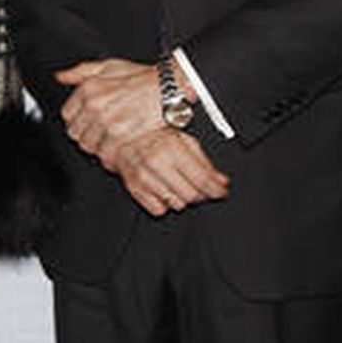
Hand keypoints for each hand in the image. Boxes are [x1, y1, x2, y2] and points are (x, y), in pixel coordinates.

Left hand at [55, 57, 172, 168]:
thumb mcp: (109, 66)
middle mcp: (94, 105)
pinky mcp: (121, 136)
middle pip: (76, 133)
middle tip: (100, 133)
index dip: (77, 121)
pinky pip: (104, 154)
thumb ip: (81, 71)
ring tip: (110, 141)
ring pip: (88, 145)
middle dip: (86, 134)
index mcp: (89, 89)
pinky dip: (110, 155)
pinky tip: (118, 148)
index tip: (87, 122)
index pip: (68, 115)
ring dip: (98, 146)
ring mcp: (106, 121)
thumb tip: (61, 77)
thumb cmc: (142, 77)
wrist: (169, 88)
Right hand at [113, 128, 229, 215]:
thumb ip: (204, 160)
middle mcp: (156, 163)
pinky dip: (164, 203)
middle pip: (192, 195)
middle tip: (201, 187)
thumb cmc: (152, 133)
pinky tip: (165, 190)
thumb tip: (220, 180)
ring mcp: (144, 177)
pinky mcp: (133, 188)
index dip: (216, 189)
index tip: (221, 191)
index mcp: (171, 147)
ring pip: (176, 204)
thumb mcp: (182, 138)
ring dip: (183, 198)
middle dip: (201, 193)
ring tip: (181, 185)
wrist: (121, 133)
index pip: (202, 179)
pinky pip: (158, 209)